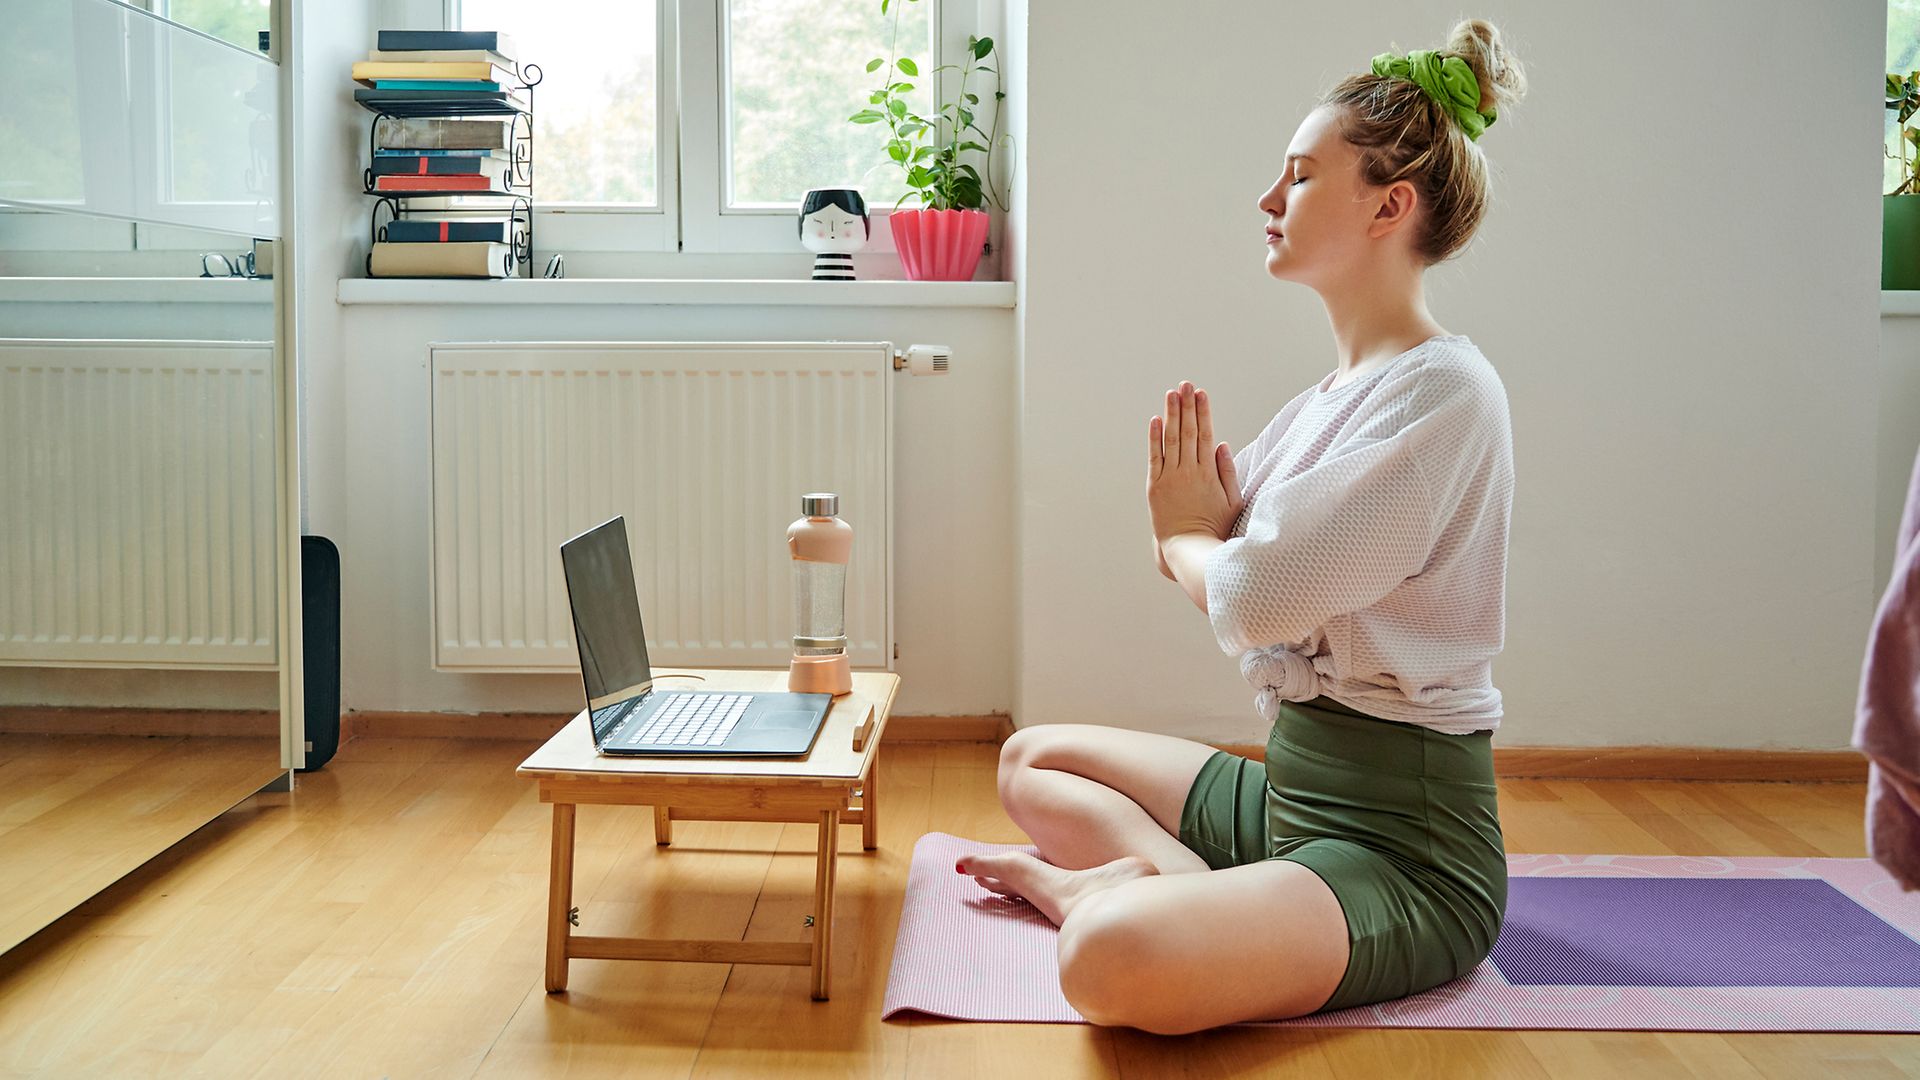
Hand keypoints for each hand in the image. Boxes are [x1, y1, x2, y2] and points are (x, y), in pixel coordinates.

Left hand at [1147, 382, 1244, 549]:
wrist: (1189, 548)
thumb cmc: (1214, 527)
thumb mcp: (1232, 501)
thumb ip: (1227, 472)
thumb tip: (1222, 444)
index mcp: (1208, 473)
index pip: (1205, 435)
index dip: (1203, 412)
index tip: (1202, 394)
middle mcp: (1189, 471)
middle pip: (1187, 432)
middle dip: (1187, 406)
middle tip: (1186, 384)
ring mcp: (1171, 477)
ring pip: (1171, 440)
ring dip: (1171, 415)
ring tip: (1172, 393)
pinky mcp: (1155, 486)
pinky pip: (1154, 457)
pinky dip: (1154, 438)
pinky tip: (1155, 419)